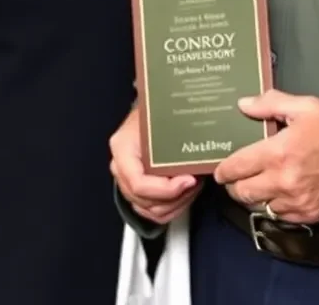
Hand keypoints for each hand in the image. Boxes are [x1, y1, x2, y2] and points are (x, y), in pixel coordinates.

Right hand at [109, 105, 201, 224]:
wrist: (150, 107)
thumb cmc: (155, 110)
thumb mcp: (162, 116)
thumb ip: (174, 136)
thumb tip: (197, 154)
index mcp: (122, 149)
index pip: (139, 183)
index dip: (166, 189)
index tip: (189, 180)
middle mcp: (121, 168)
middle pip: (145, 201)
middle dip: (176, 196)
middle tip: (196, 180)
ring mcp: (127, 181)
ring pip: (150, 210)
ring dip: (177, 203)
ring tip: (193, 184)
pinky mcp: (138, 190)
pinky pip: (153, 211)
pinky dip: (173, 207)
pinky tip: (186, 191)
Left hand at [213, 90, 318, 224]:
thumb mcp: (305, 106)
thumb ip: (270, 103)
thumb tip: (243, 104)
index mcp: (279, 153)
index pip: (238, 167)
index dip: (224, 170)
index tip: (219, 170)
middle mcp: (284, 181)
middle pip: (243, 193)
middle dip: (235, 185)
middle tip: (236, 177)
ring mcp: (297, 202)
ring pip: (260, 207)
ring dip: (254, 198)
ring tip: (256, 184)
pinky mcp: (310, 214)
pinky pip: (281, 217)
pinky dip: (275, 207)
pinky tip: (278, 194)